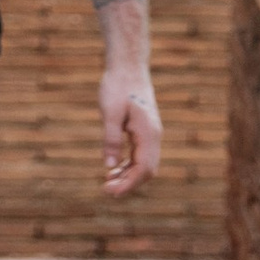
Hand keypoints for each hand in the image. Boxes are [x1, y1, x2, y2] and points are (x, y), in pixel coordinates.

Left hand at [100, 68, 161, 197]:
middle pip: (147, 170)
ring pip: (144, 164)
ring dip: (128, 175)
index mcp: (148, 134)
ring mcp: (151, 134)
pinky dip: (129, 164)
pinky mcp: (144, 130)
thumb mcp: (110, 112)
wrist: (128, 67)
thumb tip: (109, 166)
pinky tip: (114, 167)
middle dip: (128, 183)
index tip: (111, 192)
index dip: (128, 184)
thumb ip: (111, 139)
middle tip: (105, 190)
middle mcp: (154, 136)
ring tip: (107, 182)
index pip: (144, 169)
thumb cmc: (118, 86)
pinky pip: (140, 155)